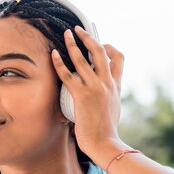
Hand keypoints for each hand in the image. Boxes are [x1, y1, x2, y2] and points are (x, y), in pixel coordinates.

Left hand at [51, 25, 124, 155]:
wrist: (105, 143)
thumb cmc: (106, 131)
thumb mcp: (113, 109)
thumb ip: (108, 97)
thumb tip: (100, 95)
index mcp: (116, 86)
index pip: (119, 59)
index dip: (110, 48)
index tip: (102, 44)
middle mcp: (107, 83)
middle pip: (100, 52)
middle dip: (88, 37)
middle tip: (78, 29)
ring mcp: (95, 88)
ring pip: (83, 59)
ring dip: (73, 43)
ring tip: (66, 34)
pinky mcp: (82, 96)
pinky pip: (68, 74)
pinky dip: (60, 62)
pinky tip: (54, 55)